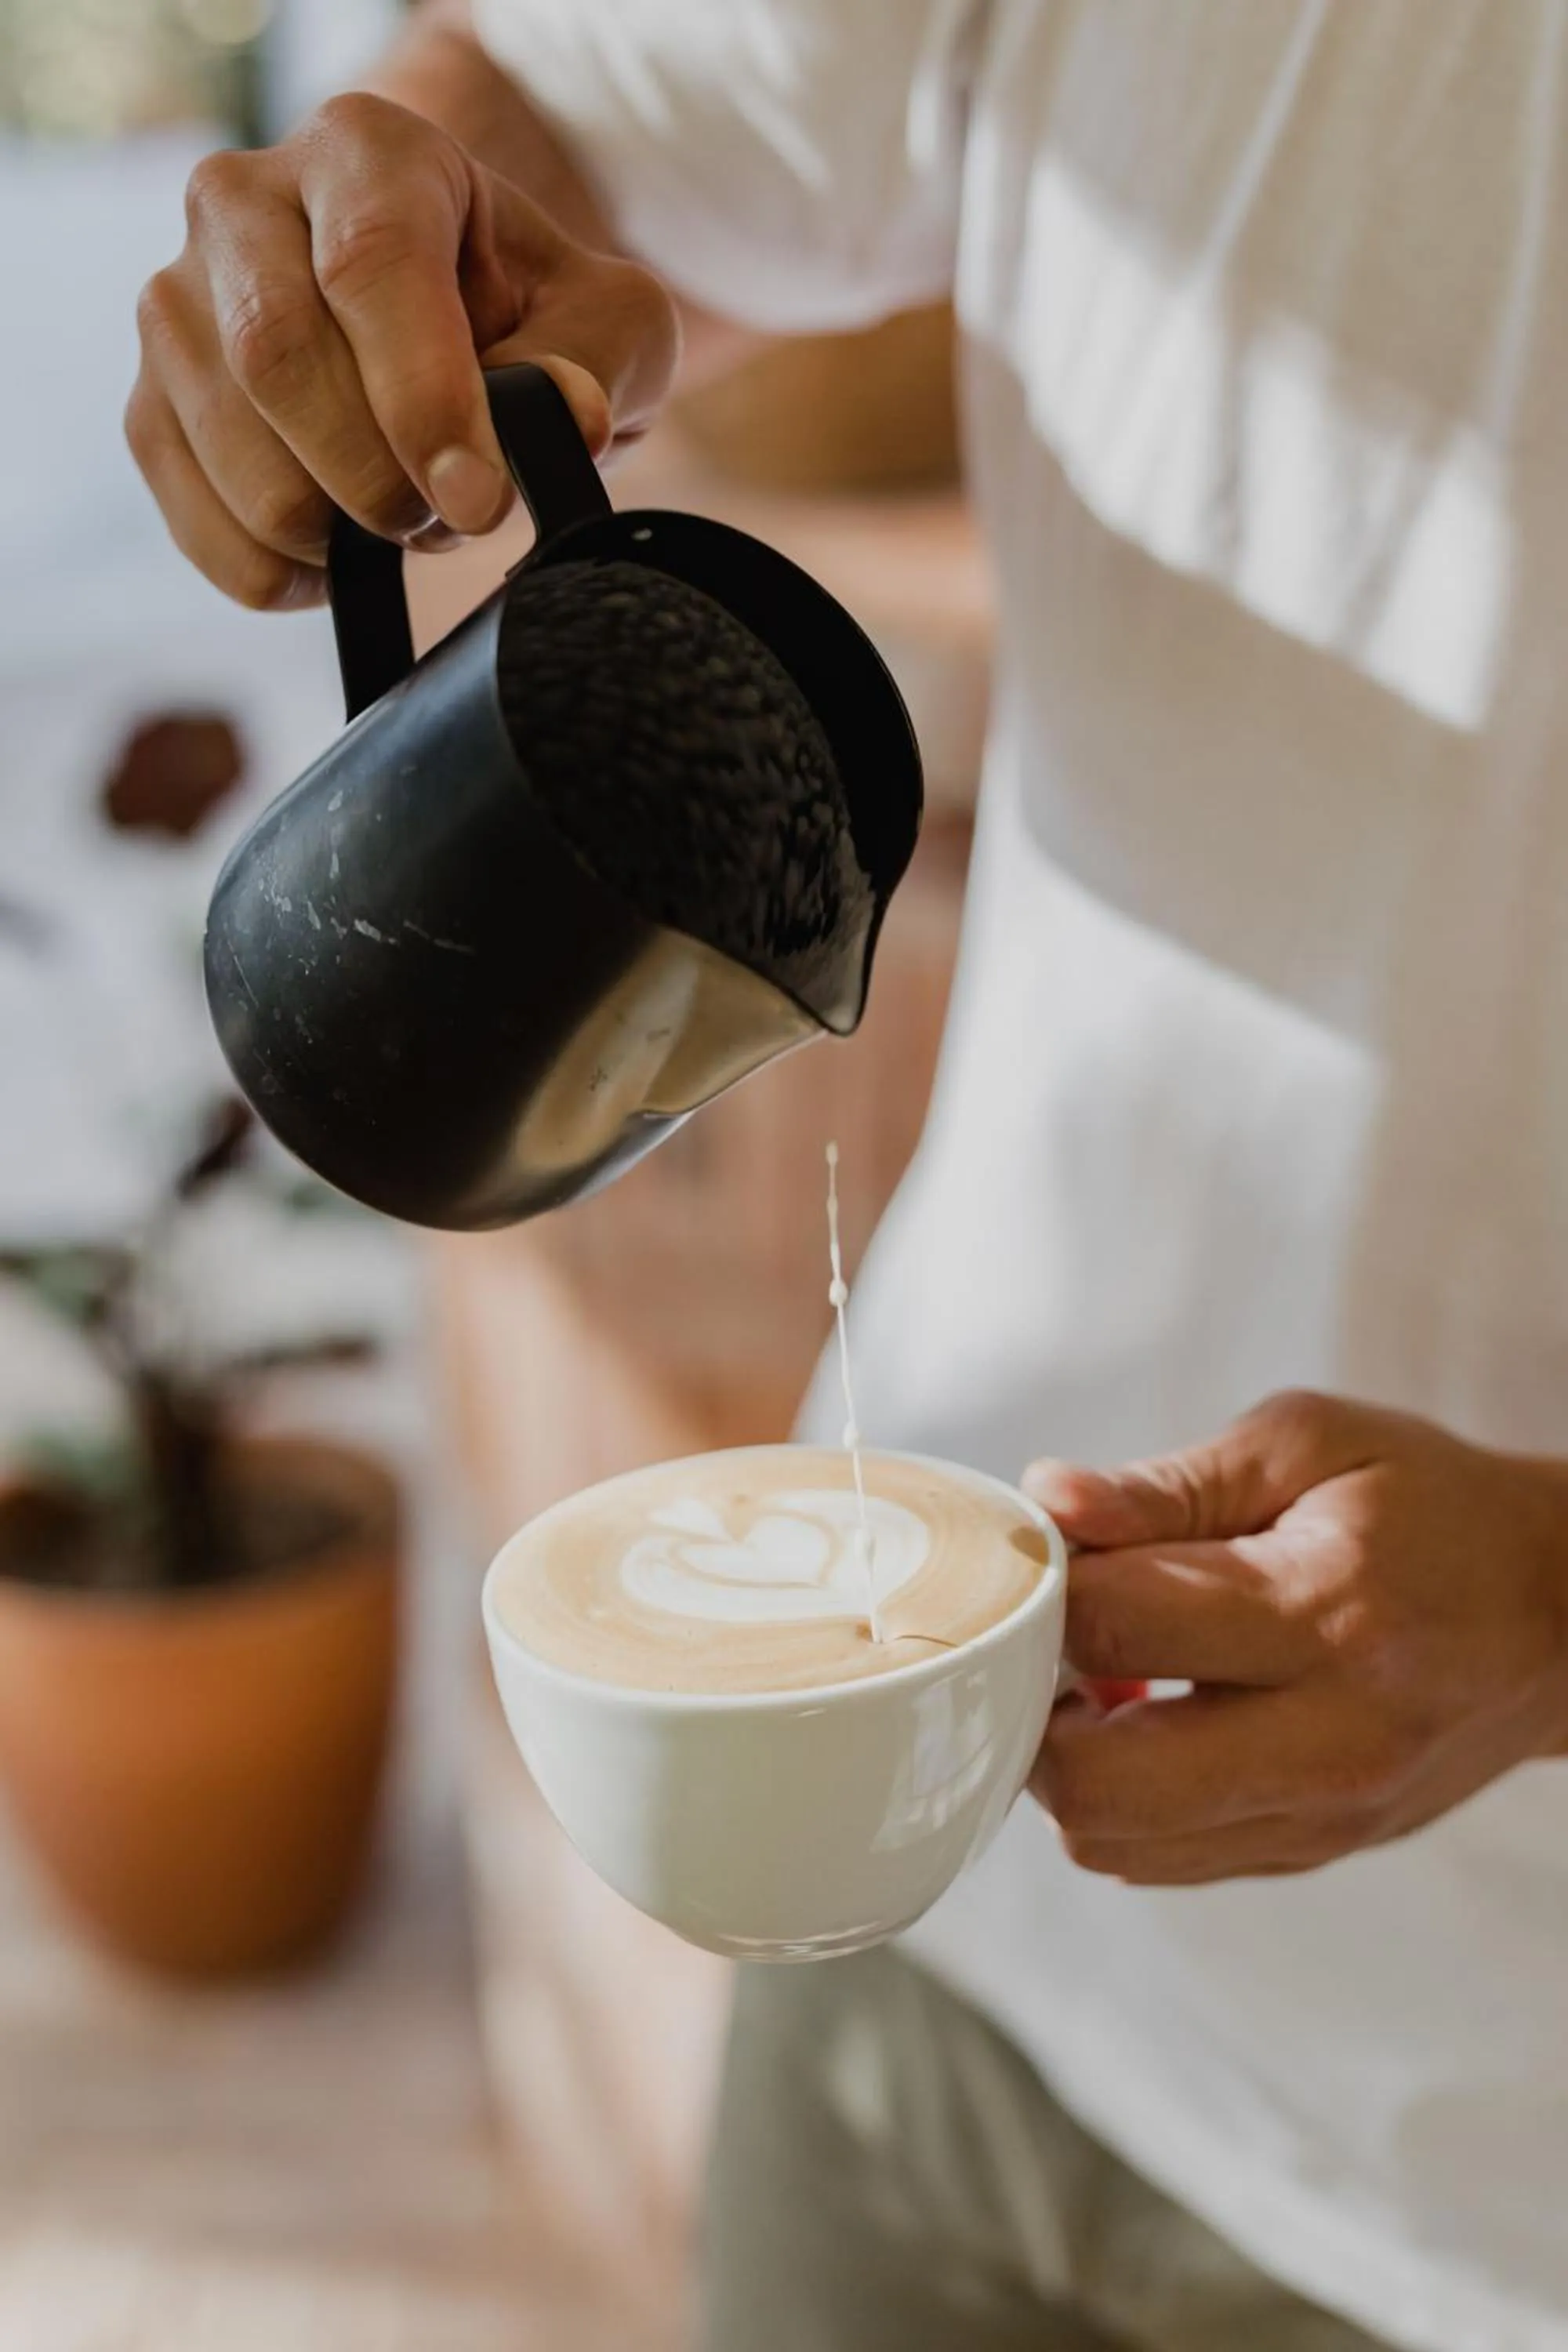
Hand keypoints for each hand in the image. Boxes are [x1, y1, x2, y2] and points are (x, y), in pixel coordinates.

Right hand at [127, 94, 677, 609]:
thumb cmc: (528, 318)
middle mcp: (242, 203)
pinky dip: (290, 575)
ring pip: (239, 461)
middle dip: (378, 479)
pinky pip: (207, 529)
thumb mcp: (603, 321)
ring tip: (405, 520)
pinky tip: (343, 551)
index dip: (425, 400)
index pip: (369, 266)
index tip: (480, 499)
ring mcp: (178, 307)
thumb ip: (594, 361)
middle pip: (277, 359)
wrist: (454, 334)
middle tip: (450, 519)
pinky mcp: (151, 408)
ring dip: (341, 533)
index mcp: (363, 152)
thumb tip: (567, 418)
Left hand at [1023, 1392, 1567, 1883]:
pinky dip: (1123, 1799)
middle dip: (1033, 1707)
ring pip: (1111, 1842)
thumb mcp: (1307, 1446)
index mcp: (1324, 1614)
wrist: (1558, 1620)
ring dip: (1072, 1762)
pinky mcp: (1307, 1855)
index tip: (1053, 1555)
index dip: (1048, 1589)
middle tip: (1059, 1641)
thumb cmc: (1427, 1508)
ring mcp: (1317, 1819)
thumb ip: (1167, 1486)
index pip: (1117, 1627)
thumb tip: (1049, 1503)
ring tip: (1112, 1678)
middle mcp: (1325, 1742)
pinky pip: (1156, 1860)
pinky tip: (1153, 1720)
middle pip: (1094, 1784)